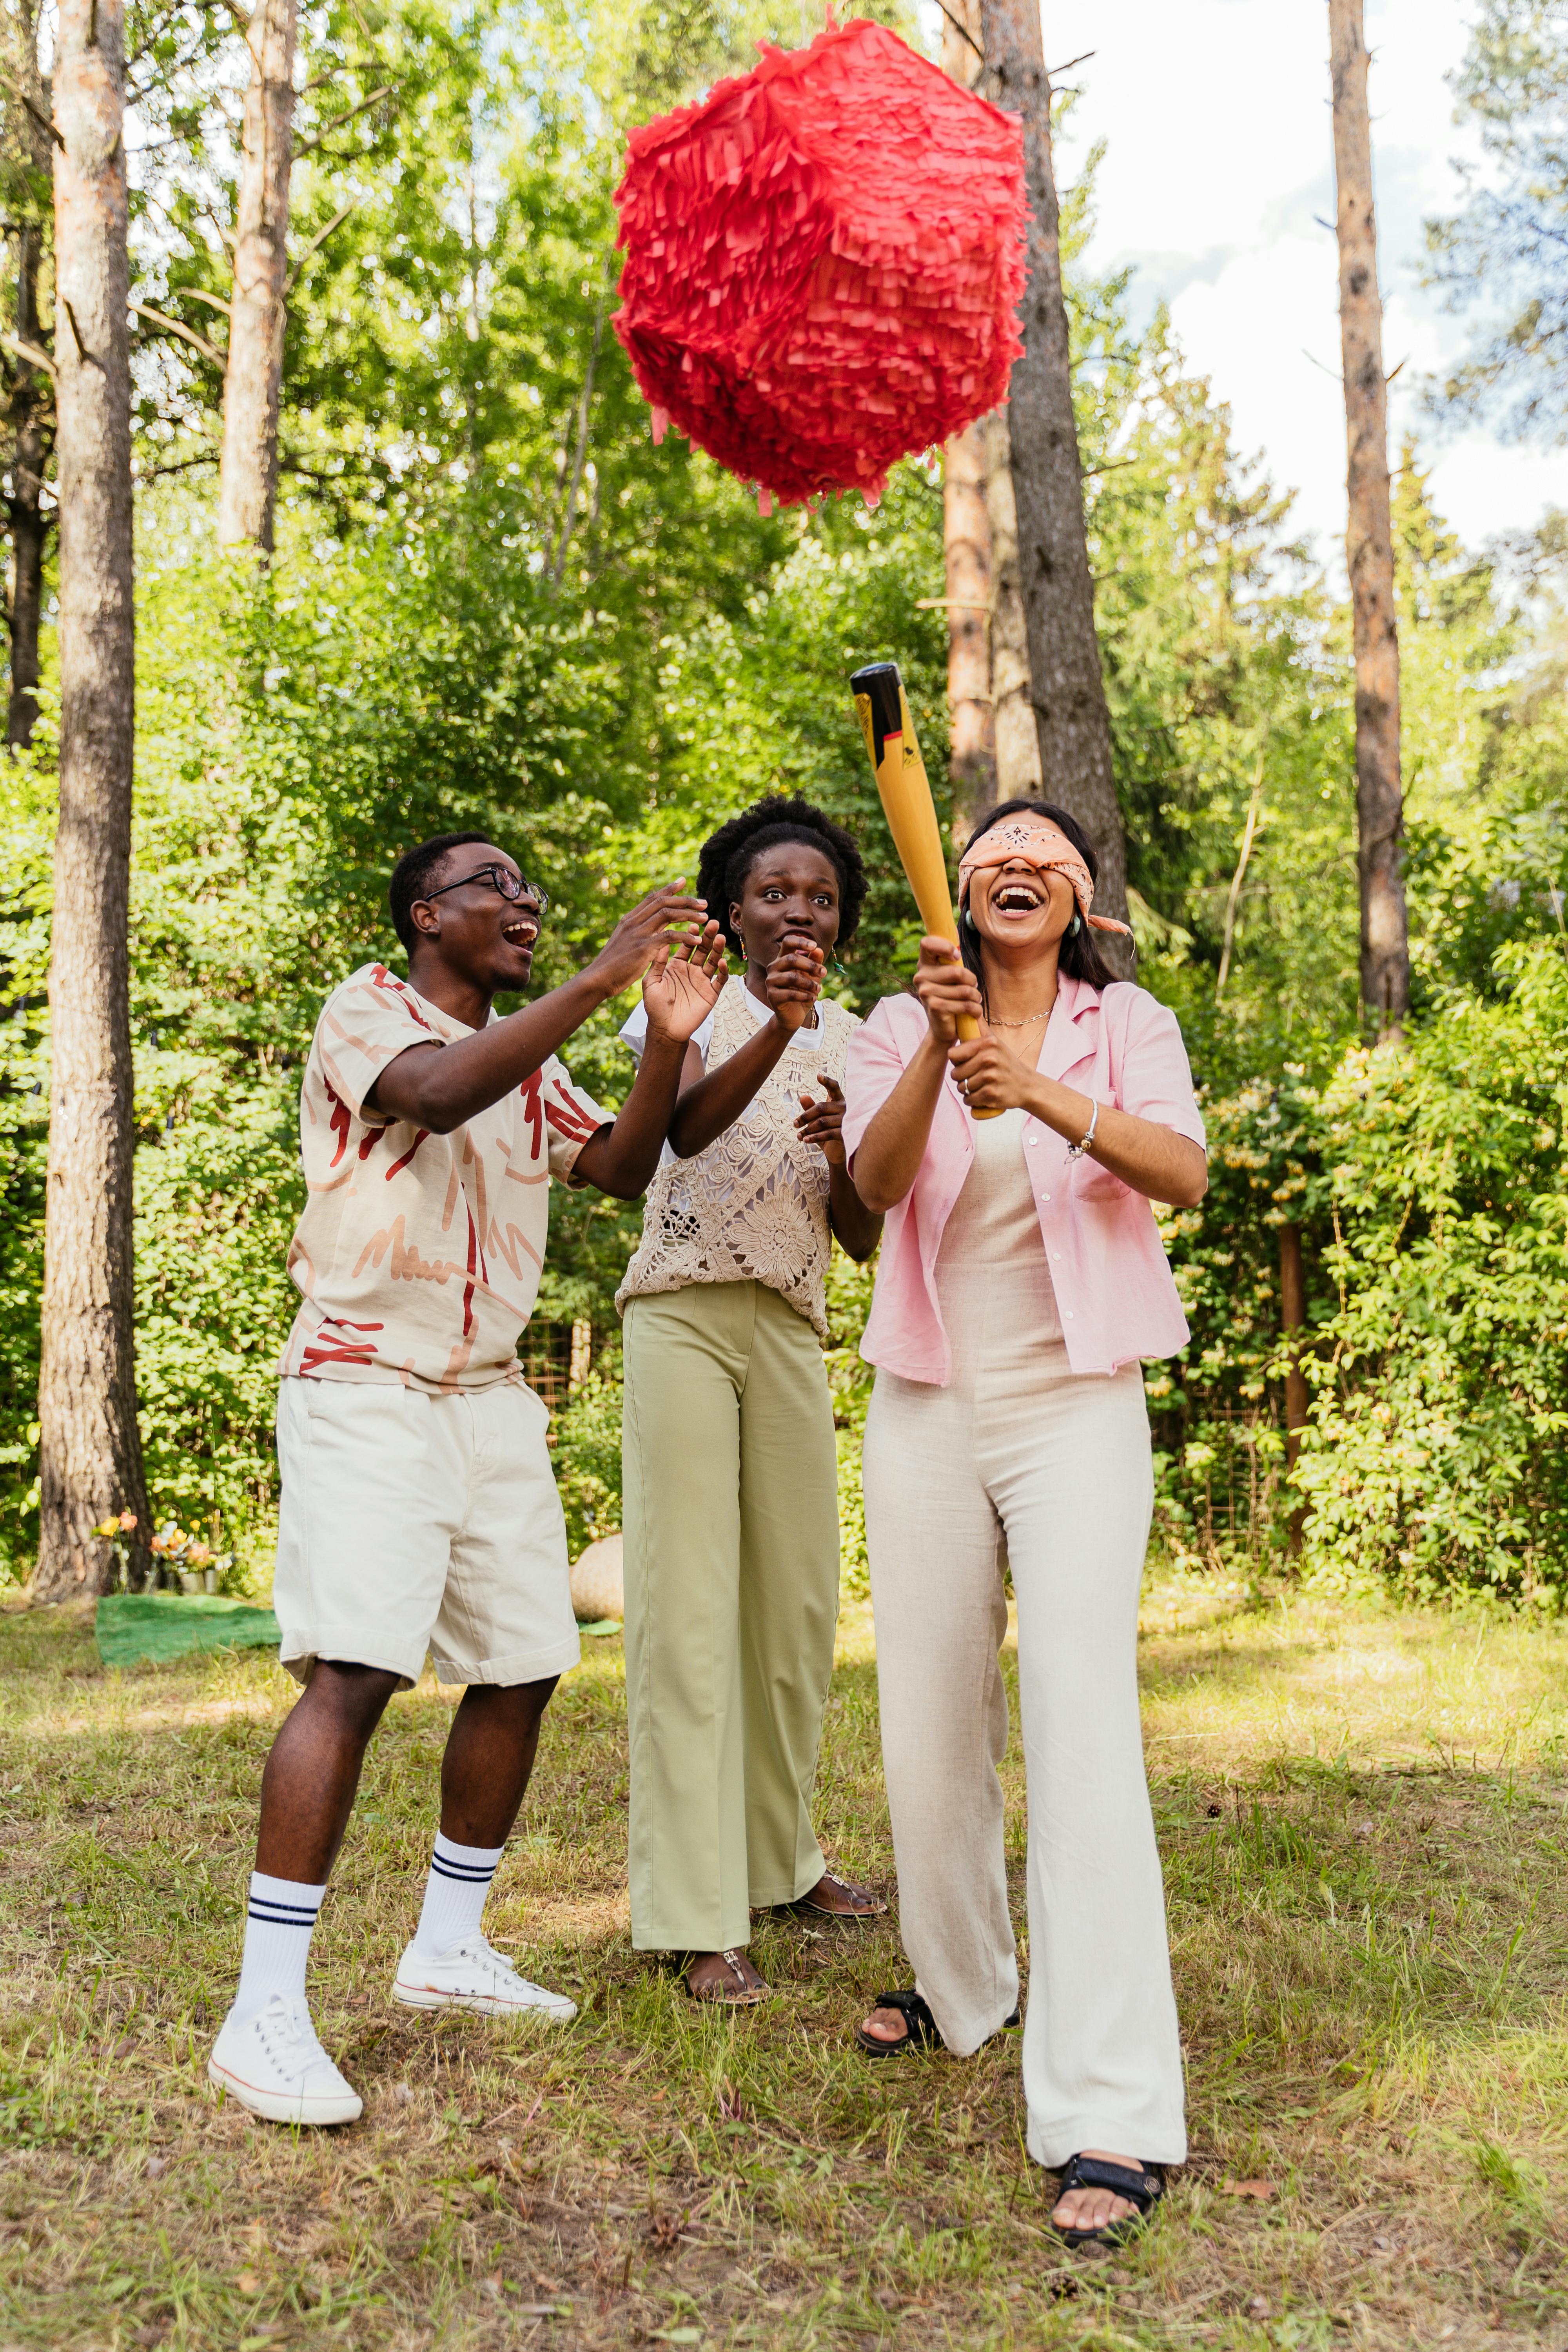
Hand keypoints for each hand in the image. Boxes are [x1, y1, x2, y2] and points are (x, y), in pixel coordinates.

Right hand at [585, 884, 710, 998]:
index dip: (669, 888)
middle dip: (685, 900)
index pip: (652, 898)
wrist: (598, 979)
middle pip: (663, 901)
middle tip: (704, 903)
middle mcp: (633, 922)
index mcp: (629, 919)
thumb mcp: (624, 943)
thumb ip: (637, 933)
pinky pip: (669, 936)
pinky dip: (685, 936)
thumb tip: (651, 928)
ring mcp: (638, 933)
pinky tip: (697, 940)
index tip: (683, 881)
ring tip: (705, 918)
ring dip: (689, 914)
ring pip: (668, 914)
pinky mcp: (643, 947)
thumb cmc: (612, 966)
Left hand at [642, 919, 727, 1041]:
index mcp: (677, 966)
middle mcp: (691, 971)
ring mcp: (702, 981)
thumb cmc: (655, 1007)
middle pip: (702, 950)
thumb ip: (656, 963)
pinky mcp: (711, 994)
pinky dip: (722, 971)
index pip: (686, 946)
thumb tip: (660, 941)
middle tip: (712, 923)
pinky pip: (719, 981)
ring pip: (713, 961)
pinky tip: (722, 962)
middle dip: (708, 937)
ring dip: (717, 949)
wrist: (664, 1029)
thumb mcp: (651, 982)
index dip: (690, 935)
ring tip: (720, 937)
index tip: (693, 925)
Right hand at [765, 940, 823, 1033]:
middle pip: (791, 959)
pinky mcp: (772, 996)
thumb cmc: (803, 992)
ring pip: (791, 977)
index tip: (815, 946)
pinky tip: (813, 999)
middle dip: (811, 965)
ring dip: (809, 983)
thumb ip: (814, 963)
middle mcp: (774, 967)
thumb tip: (818, 950)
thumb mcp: (812, 977)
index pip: (787, 942)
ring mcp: (771, 981)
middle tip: (824, 973)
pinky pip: (790, 993)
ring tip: (819, 989)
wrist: (793, 1015)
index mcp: (782, 959)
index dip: (800, 941)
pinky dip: (804, 996)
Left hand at [795, 1075, 847, 1166]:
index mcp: (838, 1101)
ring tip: (798, 1136)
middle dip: (805, 1116)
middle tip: (794, 1124)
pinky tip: (806, 1140)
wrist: (838, 1152)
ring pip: (822, 1122)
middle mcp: (845, 1108)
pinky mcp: (846, 1133)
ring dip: (807, 1129)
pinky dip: (815, 1137)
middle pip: (821, 1107)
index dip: (827, 1081)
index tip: (818, 1075)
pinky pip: (828, 1133)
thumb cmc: (828, 1132)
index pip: (834, 1088)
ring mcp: (847, 1120)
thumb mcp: (817, 1120)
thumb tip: (803, 1097)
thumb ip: (811, 1108)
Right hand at [912, 936, 981, 1044]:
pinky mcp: (935, 1007)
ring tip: (975, 1000)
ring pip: (965, 990)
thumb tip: (957, 940)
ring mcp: (926, 992)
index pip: (927, 944)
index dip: (944, 947)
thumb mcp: (951, 976)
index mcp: (924, 964)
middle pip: (956, 971)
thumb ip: (951, 959)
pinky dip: (975, 1010)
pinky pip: (965, 1005)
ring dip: (976, 997)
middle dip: (972, 980)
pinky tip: (975, 1011)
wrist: (943, 1028)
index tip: (956, 956)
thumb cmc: (951, 997)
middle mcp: (921, 977)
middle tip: (974, 986)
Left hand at [946, 1032, 1033, 1113]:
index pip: (953, 1054)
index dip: (957, 1061)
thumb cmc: (1006, 1063)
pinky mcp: (991, 1094)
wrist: (1027, 1086)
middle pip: (955, 1073)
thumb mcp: (996, 1042)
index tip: (966, 1062)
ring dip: (967, 1090)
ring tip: (979, 1086)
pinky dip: (972, 1101)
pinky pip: (969, 1099)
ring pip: (962, 1088)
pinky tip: (981, 1096)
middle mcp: (989, 1058)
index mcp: (988, 1043)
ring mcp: (990, 1077)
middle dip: (961, 1078)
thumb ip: (981, 1028)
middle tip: (975, 1077)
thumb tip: (968, 1011)